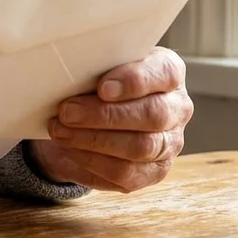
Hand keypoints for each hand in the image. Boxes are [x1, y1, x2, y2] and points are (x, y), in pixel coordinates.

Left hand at [28, 47, 192, 192]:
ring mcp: (169, 143)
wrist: (90, 116)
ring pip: (140, 147)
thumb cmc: (97, 81)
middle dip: (105, 115)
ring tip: (61, 131)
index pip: (165, 73)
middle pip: (153, 115)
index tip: (102, 88)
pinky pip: (126, 173)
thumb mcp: (98, 65)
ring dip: (94, 140)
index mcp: (169, 72)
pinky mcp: (153, 171)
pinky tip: (70, 149)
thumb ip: (96, 64)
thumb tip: (71, 73)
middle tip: (67, 112)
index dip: (135, 81)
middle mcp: (177, 108)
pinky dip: (92, 161)